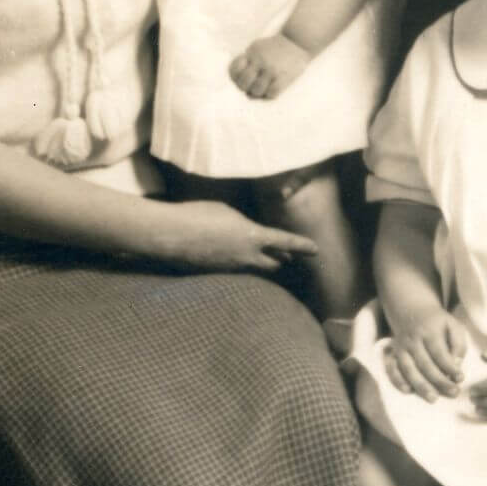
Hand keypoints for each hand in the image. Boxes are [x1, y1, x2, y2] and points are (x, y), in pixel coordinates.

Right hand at [158, 198, 318, 273]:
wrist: (170, 235)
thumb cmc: (198, 214)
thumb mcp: (227, 211)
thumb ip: (244, 223)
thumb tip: (249, 230)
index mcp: (253, 236)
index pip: (286, 241)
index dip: (302, 245)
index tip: (315, 250)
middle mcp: (247, 256)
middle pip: (275, 263)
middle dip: (284, 259)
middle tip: (290, 256)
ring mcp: (232, 267)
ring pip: (256, 269)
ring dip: (263, 264)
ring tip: (267, 260)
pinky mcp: (217, 274)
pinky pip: (236, 271)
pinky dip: (241, 266)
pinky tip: (234, 259)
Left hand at [228, 34, 311, 99]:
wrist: (298, 40)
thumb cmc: (277, 45)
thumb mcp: (258, 46)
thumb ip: (248, 58)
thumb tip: (239, 74)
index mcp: (252, 53)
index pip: (234, 70)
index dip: (236, 77)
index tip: (241, 78)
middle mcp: (260, 61)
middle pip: (243, 83)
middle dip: (246, 88)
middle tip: (251, 87)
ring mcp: (272, 69)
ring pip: (256, 90)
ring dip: (258, 93)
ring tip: (263, 89)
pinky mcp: (284, 76)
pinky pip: (272, 93)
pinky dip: (270, 94)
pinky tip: (272, 90)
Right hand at [382, 301, 469, 400]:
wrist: (411, 310)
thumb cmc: (437, 322)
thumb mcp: (453, 325)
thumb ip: (458, 344)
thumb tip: (456, 365)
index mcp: (429, 331)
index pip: (439, 352)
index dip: (449, 367)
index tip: (460, 378)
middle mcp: (412, 340)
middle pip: (425, 364)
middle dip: (439, 381)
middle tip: (454, 393)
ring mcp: (401, 348)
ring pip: (409, 369)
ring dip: (420, 385)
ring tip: (433, 399)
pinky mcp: (393, 354)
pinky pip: (391, 369)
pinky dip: (397, 380)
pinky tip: (408, 391)